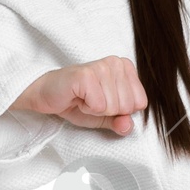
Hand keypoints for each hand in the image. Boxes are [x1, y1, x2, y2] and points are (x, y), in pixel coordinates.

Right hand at [10, 56, 147, 133]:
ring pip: (113, 107)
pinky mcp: (86, 75)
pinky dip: (86, 108)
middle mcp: (115, 63)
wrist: (48, 95)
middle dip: (108, 111)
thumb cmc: (78, 101)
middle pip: (127, 106)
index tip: (103, 101)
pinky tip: (78, 98)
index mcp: (125, 68)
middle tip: (91, 100)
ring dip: (95, 109)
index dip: (120, 110)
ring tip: (84, 98)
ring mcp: (101, 67)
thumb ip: (121, 122)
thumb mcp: (106, 116)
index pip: (141, 103)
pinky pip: (98, 106)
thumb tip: (128, 126)